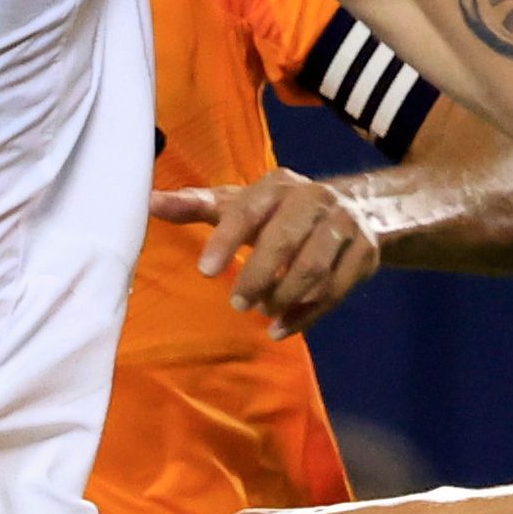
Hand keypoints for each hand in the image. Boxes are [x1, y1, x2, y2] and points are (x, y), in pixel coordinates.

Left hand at [151, 171, 380, 333]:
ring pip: (314, 269)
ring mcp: (345, 225)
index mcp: (278, 184)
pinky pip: (336, 291)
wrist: (359, 209)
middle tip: (237, 304)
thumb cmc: (281, 211)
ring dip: (284, 297)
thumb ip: (197, 205)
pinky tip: (281, 329)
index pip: (249, 210)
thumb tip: (148, 201)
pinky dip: (307, 315)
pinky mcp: (365, 254)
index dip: (226, 240)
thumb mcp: (241, 203)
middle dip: (258, 276)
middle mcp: (314, 198)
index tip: (205, 271)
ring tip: (262, 312)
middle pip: (285, 241)